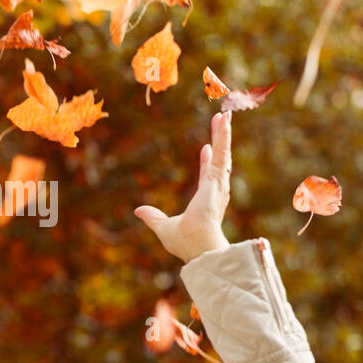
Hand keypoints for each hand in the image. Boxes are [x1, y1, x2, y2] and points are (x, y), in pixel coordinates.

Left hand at [134, 111, 231, 262]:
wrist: (198, 247)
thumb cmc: (186, 242)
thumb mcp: (164, 227)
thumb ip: (153, 217)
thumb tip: (139, 211)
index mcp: (206, 201)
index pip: (207, 176)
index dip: (207, 163)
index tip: (207, 149)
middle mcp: (215, 191)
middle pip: (219, 161)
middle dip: (221, 142)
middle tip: (221, 125)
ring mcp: (218, 184)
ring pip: (223, 152)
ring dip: (223, 133)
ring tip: (224, 114)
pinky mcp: (217, 178)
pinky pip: (221, 151)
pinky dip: (223, 134)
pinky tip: (223, 119)